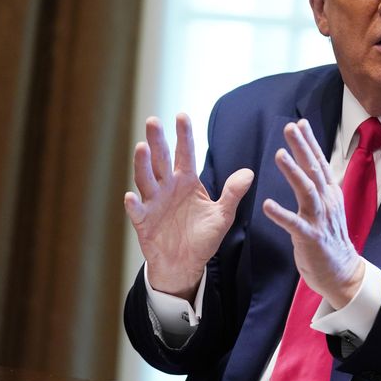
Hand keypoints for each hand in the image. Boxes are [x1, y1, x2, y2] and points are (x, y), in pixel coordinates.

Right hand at [124, 113, 253, 300]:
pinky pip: (137, 210)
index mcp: (187, 181)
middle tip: (153, 120)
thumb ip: (233, 194)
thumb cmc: (203, 237)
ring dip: (143, 164)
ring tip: (142, 147)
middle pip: (161, 159)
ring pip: (146, 179)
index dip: (184, 135)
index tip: (181, 115)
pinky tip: (132, 196)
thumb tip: (249, 172)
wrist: (185, 264)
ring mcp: (153, 202)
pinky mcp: (143, 221)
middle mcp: (168, 187)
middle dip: (158, 140)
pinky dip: (133, 203)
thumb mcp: (223, 215)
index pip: (185, 153)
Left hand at [262, 119, 364, 308]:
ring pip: (307, 191)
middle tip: (290, 127)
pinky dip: (282, 215)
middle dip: (302, 147)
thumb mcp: (328, 207)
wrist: (342, 272)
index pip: (319, 163)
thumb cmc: (330, 238)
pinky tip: (267, 205)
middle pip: (314, 170)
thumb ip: (320, 186)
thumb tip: (314, 165)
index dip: (310, 142)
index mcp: (330, 194)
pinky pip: (294, 225)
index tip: (300, 122)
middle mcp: (327, 202)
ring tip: (279, 155)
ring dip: (293, 172)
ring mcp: (320, 219)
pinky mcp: (311, 238)